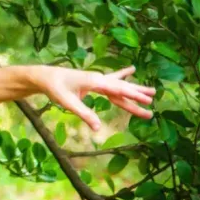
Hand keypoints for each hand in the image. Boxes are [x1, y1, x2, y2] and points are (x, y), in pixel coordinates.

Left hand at [40, 65, 154, 133]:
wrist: (46, 77)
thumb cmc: (56, 89)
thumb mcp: (68, 103)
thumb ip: (84, 114)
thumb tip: (97, 128)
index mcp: (96, 82)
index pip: (119, 90)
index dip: (134, 95)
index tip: (147, 100)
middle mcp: (100, 79)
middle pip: (122, 88)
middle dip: (138, 94)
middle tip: (154, 99)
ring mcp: (97, 80)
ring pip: (119, 87)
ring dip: (134, 90)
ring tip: (151, 91)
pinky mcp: (93, 82)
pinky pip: (111, 83)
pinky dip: (122, 79)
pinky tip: (131, 71)